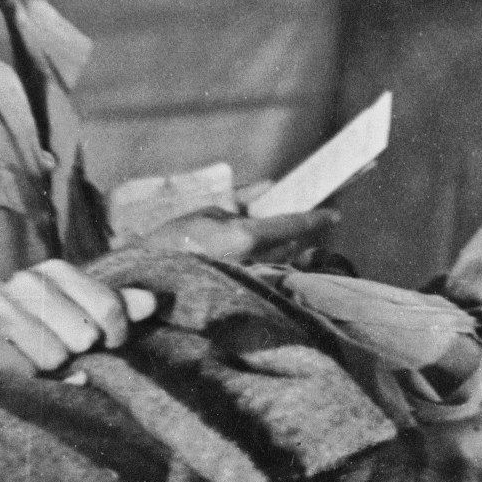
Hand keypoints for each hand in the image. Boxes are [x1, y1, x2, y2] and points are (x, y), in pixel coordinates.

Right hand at [0, 258, 156, 375]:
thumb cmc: (17, 327)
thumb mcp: (63, 310)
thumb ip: (109, 306)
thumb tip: (155, 303)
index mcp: (54, 271)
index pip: (109, 307)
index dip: (115, 335)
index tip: (106, 344)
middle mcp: (26, 281)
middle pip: (84, 336)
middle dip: (74, 354)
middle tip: (51, 350)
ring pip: (56, 357)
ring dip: (46, 370)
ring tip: (25, 358)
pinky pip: (27, 373)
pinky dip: (25, 381)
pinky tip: (7, 369)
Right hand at [135, 207, 339, 265]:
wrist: (146, 280)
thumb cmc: (173, 241)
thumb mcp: (207, 213)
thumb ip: (242, 202)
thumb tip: (270, 188)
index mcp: (245, 237)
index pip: (292, 225)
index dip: (315, 218)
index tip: (335, 213)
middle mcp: (253, 262)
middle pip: (290, 245)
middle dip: (297, 234)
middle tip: (308, 222)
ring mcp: (249, 281)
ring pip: (279, 261)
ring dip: (282, 248)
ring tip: (281, 239)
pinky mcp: (243, 293)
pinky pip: (265, 274)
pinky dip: (266, 263)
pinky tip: (258, 258)